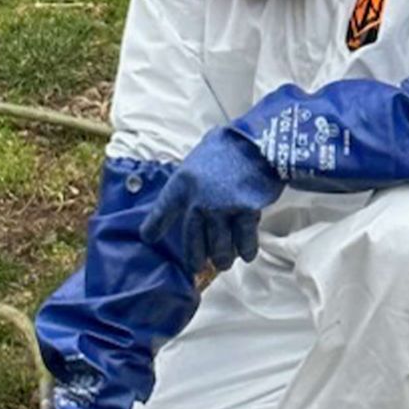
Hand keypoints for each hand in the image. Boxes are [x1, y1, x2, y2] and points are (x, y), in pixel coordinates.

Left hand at [140, 127, 282, 272]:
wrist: (259, 141)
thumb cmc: (229, 146)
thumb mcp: (198, 158)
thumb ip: (191, 181)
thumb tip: (188, 197)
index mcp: (181, 184)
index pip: (162, 212)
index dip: (153, 228)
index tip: (148, 239)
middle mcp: (198, 201)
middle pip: (192, 243)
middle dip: (195, 259)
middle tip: (196, 266)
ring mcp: (222, 210)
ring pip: (219, 249)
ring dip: (222, 259)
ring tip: (223, 263)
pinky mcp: (246, 213)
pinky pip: (244, 242)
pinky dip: (246, 250)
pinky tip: (246, 254)